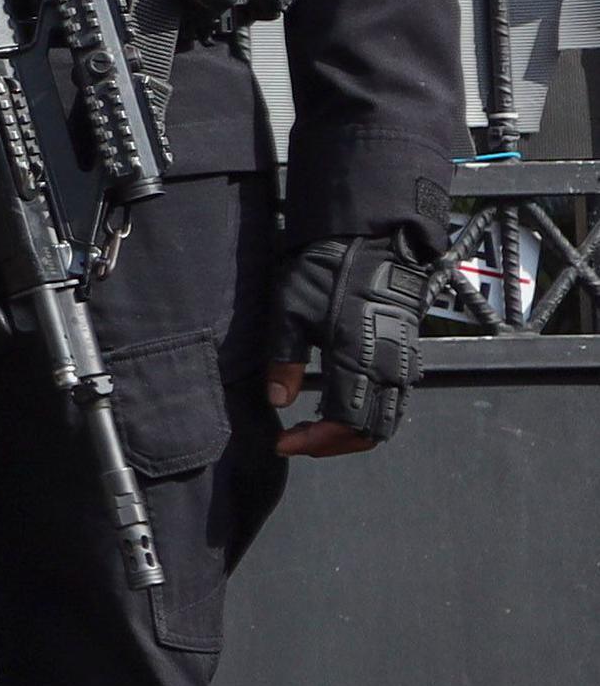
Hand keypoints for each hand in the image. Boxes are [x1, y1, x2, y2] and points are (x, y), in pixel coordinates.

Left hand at [267, 230, 430, 456]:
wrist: (374, 241)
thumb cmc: (327, 272)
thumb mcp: (290, 311)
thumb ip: (284, 359)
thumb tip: (278, 401)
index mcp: (360, 361)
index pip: (346, 423)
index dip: (315, 442)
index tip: (282, 443)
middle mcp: (390, 369)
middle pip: (372, 431)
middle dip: (334, 444)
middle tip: (297, 439)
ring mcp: (404, 363)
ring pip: (389, 419)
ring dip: (353, 432)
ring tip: (313, 427)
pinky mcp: (408, 354)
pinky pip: (396, 399)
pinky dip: (369, 414)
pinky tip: (338, 405)